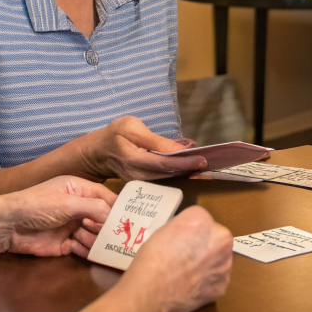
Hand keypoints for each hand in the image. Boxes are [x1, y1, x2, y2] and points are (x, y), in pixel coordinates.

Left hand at [5, 176, 117, 257]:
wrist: (8, 226)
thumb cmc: (36, 205)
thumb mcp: (67, 203)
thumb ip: (94, 208)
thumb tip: (115, 216)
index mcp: (79, 190)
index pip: (106, 197)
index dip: (118, 207)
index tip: (131, 218)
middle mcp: (78, 208)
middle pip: (103, 218)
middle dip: (106, 225)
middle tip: (105, 230)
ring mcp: (72, 226)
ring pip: (95, 235)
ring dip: (93, 237)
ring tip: (79, 235)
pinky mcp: (66, 244)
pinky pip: (84, 248)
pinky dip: (85, 250)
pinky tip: (76, 247)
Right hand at [71, 116, 207, 180]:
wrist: (98, 153)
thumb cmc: (114, 135)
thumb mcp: (131, 127)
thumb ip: (156, 140)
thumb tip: (181, 147)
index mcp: (133, 158)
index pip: (164, 163)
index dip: (185, 162)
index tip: (203, 160)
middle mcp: (138, 175)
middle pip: (170, 175)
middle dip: (192, 169)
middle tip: (213, 164)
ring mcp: (140, 183)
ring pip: (169, 179)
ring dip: (188, 172)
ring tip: (207, 165)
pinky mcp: (144, 184)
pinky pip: (165, 179)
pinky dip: (180, 173)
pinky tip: (193, 167)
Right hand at [123, 205, 232, 311]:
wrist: (150, 292)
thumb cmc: (152, 259)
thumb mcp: (165, 230)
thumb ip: (184, 229)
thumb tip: (189, 237)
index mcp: (202, 219)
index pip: (202, 219)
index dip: (190, 231)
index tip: (180, 241)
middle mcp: (220, 238)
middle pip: (216, 236)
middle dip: (205, 244)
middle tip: (186, 256)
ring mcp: (225, 264)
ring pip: (219, 258)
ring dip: (209, 262)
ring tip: (188, 272)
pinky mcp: (223, 285)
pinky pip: (217, 278)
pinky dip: (207, 281)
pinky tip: (191, 285)